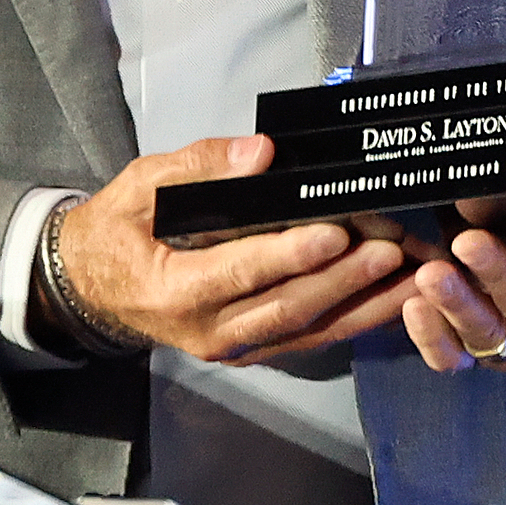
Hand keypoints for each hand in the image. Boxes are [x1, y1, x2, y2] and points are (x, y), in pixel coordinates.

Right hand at [54, 136, 417, 364]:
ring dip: (362, 306)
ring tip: (412, 278)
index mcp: (173, 289)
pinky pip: (307, 339)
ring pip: (305, 331)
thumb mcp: (142, 184)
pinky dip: (352, 321)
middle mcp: (207, 330)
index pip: (240, 271)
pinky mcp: (251, 350)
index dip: (290, 254)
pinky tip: (392, 301)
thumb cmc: (118, 229)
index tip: (336, 233)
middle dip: (344, 280)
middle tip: (392, 249)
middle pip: (285, 307)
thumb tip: (260, 154)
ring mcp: (232, 348)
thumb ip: (201, 166)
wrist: (93, 288)